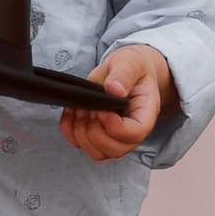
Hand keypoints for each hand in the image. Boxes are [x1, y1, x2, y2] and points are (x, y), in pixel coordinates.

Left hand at [61, 45, 171, 161]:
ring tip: (81, 108)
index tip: (102, 110)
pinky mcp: (95, 134)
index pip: (135, 134)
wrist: (123, 70)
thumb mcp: (130, 62)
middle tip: (91, 107)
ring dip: (81, 132)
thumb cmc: (131, 67)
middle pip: (115, 150)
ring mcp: (113, 137)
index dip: (116, 127)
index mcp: (145, 115)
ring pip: (97, 153)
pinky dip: (69, 130)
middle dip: (95, 131)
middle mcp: (131, 132)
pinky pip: (79, 144)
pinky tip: (71, 111)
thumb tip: (114, 90)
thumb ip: (123, 74)